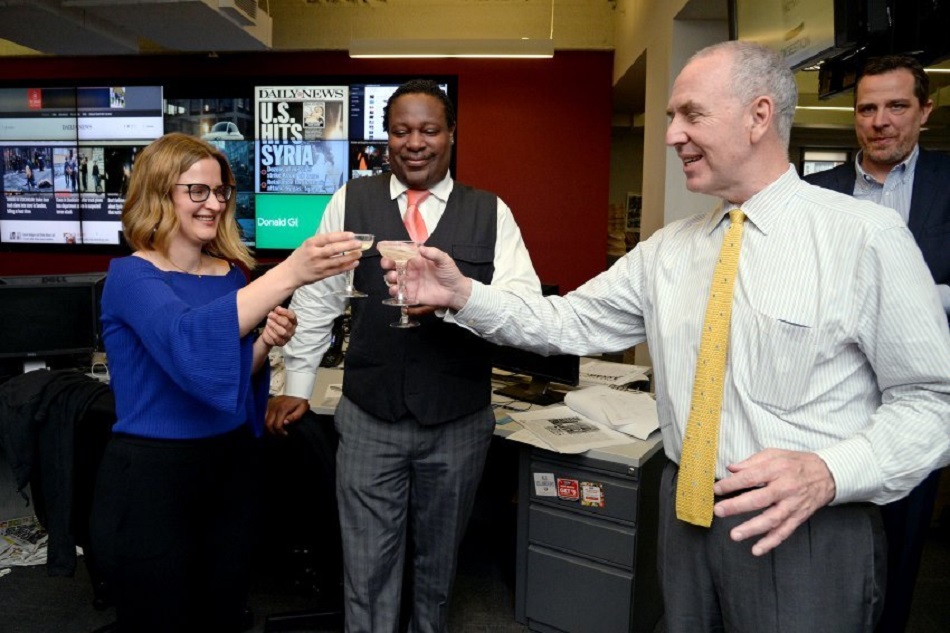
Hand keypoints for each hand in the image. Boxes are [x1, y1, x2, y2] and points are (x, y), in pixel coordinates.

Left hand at [259, 306, 296, 346]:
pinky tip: (267, 328)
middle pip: (286, 324)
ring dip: (274, 325)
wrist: (269, 334)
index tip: (277, 308)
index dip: (285, 312)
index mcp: (293, 322)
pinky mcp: (282, 343)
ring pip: (282, 332)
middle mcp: (292, 330)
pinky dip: (271, 332)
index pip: (292, 316)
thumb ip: (278, 312)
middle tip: (270, 314)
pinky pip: (276, 338)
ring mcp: (287, 337)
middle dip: (277, 318)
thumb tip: (277, 308)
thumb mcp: (277, 315)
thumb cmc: (275, 322)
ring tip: (268, 321)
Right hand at [264, 395, 309, 435]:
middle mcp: (274, 407)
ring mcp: (269, 404)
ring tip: (275, 430)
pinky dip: (265, 420)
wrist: (296, 391)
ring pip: (263, 420)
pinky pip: (262, 414)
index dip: (280, 432)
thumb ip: (295, 416)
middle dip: (273, 432)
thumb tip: (285, 422)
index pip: (277, 425)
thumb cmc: (299, 401)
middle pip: (268, 424)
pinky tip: (271, 423)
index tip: (285, 434)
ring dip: (268, 427)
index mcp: (282, 409)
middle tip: (279, 434)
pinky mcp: (267, 403)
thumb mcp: (302, 408)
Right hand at [284, 231, 361, 285]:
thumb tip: (340, 237)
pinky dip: (347, 266)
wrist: (291, 274)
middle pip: (334, 249)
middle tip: (359, 243)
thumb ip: (321, 242)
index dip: (341, 236)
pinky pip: (338, 270)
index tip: (352, 235)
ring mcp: (319, 265)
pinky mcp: (323, 274)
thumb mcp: (307, 245)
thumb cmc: (300, 257)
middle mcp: (315, 254)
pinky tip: (355, 263)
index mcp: (310, 244)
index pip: (328, 238)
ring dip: (350, 256)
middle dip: (348, 246)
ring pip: (338, 261)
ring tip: (359, 253)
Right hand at [381, 245, 472, 310]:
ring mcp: (410, 282)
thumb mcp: (444, 260)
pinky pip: (399, 293)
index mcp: (416, 259)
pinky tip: (396, 290)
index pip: (401, 253)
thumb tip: (421, 248)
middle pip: (393, 266)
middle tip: (387, 265)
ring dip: (390, 278)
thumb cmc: (450, 273)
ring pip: (393, 279)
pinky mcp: (411, 294)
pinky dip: (394, 292)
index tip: (383, 248)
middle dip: (387, 264)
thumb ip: (433, 253)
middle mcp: (411, 270)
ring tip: (394, 278)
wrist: (456, 291)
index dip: (391, 251)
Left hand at [711, 448, 835, 555]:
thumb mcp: (775, 454)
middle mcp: (786, 488)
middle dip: (737, 506)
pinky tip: (757, 549)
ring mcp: (793, 505)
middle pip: (760, 499)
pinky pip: (784, 532)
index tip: (717, 489)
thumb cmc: (796, 463)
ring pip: (772, 519)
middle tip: (719, 511)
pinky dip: (771, 542)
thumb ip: (752, 462)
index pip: (751, 477)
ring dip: (752, 529)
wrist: (827, 475)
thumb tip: (731, 469)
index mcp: (778, 469)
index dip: (733, 484)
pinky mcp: (798, 517)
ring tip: (735, 535)